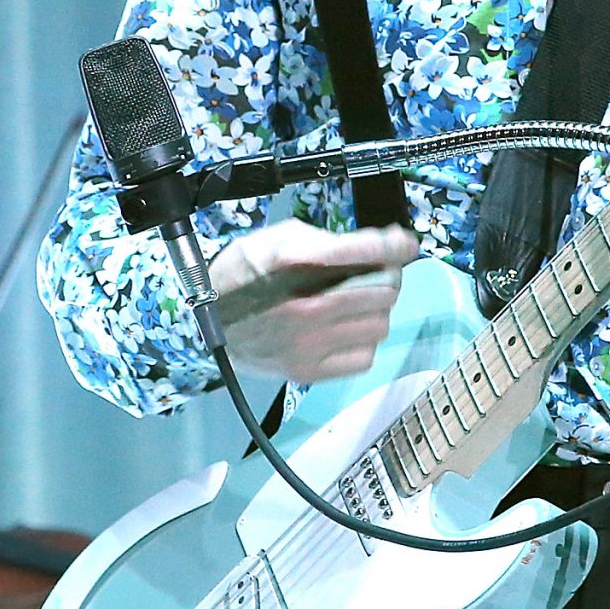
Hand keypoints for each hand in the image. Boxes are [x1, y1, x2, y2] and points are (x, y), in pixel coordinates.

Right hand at [206, 218, 418, 383]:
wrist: (206, 319)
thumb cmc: (244, 274)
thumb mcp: (278, 238)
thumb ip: (330, 240)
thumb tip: (385, 244)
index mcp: (296, 262)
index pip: (368, 251)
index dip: (395, 245)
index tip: (404, 244)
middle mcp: (306, 304)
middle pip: (384, 290)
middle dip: (387, 277)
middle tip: (377, 274)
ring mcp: (307, 342)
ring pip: (380, 325)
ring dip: (376, 311)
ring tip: (358, 303)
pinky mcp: (307, 370)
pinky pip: (364, 357)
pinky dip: (363, 342)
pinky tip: (346, 331)